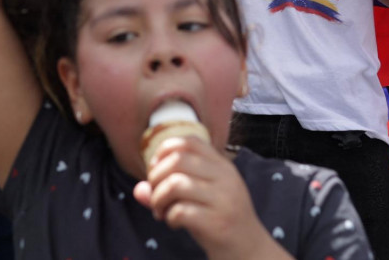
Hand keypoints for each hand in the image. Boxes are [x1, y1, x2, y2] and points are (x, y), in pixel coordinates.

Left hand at [133, 137, 278, 257]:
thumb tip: (138, 190)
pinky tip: (174, 223)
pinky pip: (181, 211)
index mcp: (222, 165)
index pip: (189, 141)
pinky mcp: (219, 223)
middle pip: (178, 159)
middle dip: (156, 177)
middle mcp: (225, 177)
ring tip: (161, 211)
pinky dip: (169, 217)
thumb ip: (168, 190)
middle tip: (156, 196)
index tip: (157, 171)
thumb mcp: (198, 199)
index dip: (164, 151)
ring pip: (176, 183)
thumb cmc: (219, 221)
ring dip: (159, 199)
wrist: (250, 251)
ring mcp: (224, 199)